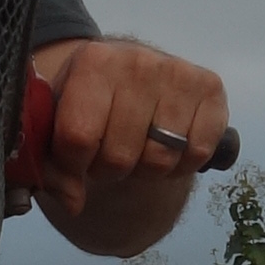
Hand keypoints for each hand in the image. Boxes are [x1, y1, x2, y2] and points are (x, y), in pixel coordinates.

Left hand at [32, 36, 232, 254]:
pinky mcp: (211, 88)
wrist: (128, 71)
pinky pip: (197, 154)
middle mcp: (138, 61)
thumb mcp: (58, 123)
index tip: (76, 158)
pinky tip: (168, 144)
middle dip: (109, 169)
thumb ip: (53, 167)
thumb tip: (73, 203)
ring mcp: (178, 73)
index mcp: (93, 61)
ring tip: (138, 146)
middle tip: (110, 150)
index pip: (78, 137)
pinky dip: (181, 164)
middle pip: (119, 156)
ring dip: (146, 169)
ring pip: (160, 160)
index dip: (73, 165)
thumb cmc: (89, 100)